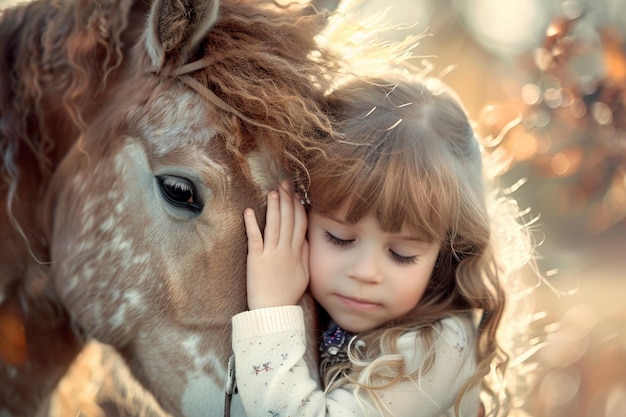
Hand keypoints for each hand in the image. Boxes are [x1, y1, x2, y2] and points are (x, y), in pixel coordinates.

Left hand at [243, 182, 308, 309]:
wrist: (274, 310)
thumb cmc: (288, 293)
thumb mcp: (304, 274)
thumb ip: (305, 254)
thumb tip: (306, 237)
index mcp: (298, 253)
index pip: (300, 224)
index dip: (298, 207)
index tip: (296, 194)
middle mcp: (286, 250)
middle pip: (288, 220)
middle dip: (287, 200)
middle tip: (285, 184)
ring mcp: (271, 254)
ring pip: (274, 225)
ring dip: (273, 207)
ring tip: (273, 192)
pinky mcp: (256, 259)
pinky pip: (254, 238)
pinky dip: (251, 224)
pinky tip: (249, 211)